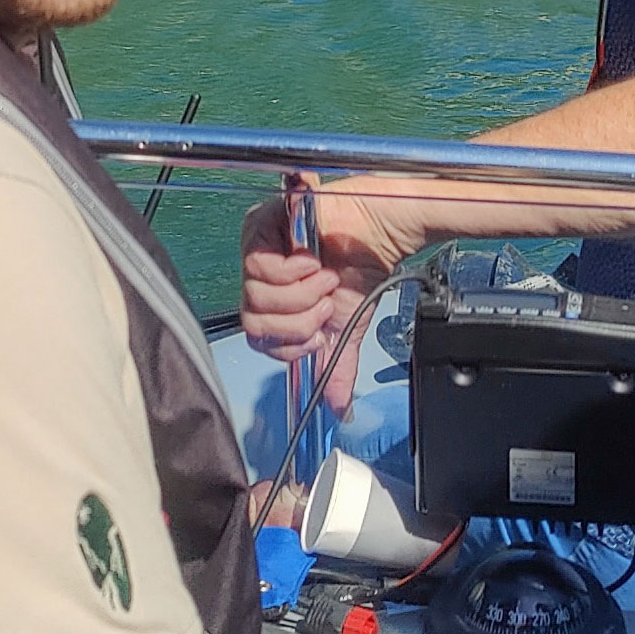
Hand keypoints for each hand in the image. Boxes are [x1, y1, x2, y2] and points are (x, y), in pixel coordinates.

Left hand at [236, 181, 414, 375]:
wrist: (382, 234)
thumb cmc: (361, 268)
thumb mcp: (346, 328)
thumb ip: (336, 366)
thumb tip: (340, 408)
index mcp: (274, 298)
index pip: (257, 337)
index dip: (289, 343)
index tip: (318, 334)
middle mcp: (260, 274)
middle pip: (252, 321)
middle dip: (298, 320)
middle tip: (324, 302)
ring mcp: (257, 248)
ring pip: (254, 295)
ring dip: (300, 293)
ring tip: (323, 277)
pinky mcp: (261, 224)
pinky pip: (258, 264)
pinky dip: (292, 270)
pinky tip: (312, 258)